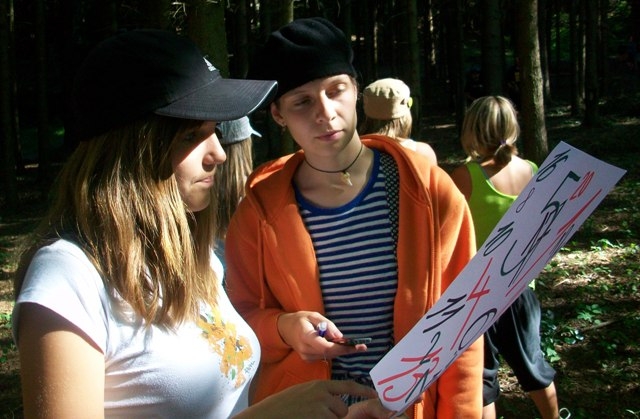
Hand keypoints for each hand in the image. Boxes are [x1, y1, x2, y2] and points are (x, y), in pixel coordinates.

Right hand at [235, 380, 392, 418]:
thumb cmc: (282, 406)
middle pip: (343, 408)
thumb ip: (319, 394)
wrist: (266, 416)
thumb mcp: (302, 393)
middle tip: (313, 415)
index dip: (363, 390)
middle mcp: (323, 395)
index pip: (347, 386)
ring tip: (307, 417)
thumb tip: (335, 401)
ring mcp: (321, 409)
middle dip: (334, 415)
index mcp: (319, 385)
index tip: (375, 394)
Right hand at [277, 311, 367, 360]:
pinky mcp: (308, 360)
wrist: (285, 329)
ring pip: (329, 356)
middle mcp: (305, 350)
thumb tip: (340, 337)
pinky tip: (336, 345)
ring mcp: (306, 357)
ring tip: (351, 344)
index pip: (327, 347)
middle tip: (361, 346)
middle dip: (346, 350)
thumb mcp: (314, 315)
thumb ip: (327, 325)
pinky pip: (324, 356)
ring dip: (340, 350)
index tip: (357, 346)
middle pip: (330, 353)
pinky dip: (333, 351)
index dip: (343, 348)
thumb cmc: (300, 320)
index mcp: (306, 336)